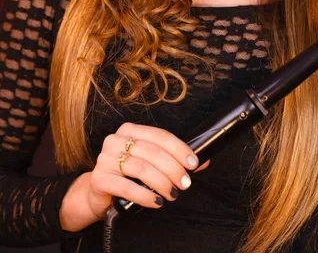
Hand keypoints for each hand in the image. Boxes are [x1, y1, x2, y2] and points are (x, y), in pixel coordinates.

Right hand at [59, 122, 209, 231]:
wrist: (98, 192)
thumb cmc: (127, 175)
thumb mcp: (150, 163)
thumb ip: (173, 160)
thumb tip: (204, 162)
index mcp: (130, 130)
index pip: (160, 136)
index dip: (179, 149)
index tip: (193, 163)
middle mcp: (116, 140)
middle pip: (153, 152)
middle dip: (173, 169)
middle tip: (185, 184)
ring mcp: (105, 158)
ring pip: (142, 168)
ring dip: (162, 183)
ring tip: (173, 194)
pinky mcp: (100, 178)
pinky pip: (127, 187)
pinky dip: (145, 196)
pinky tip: (156, 202)